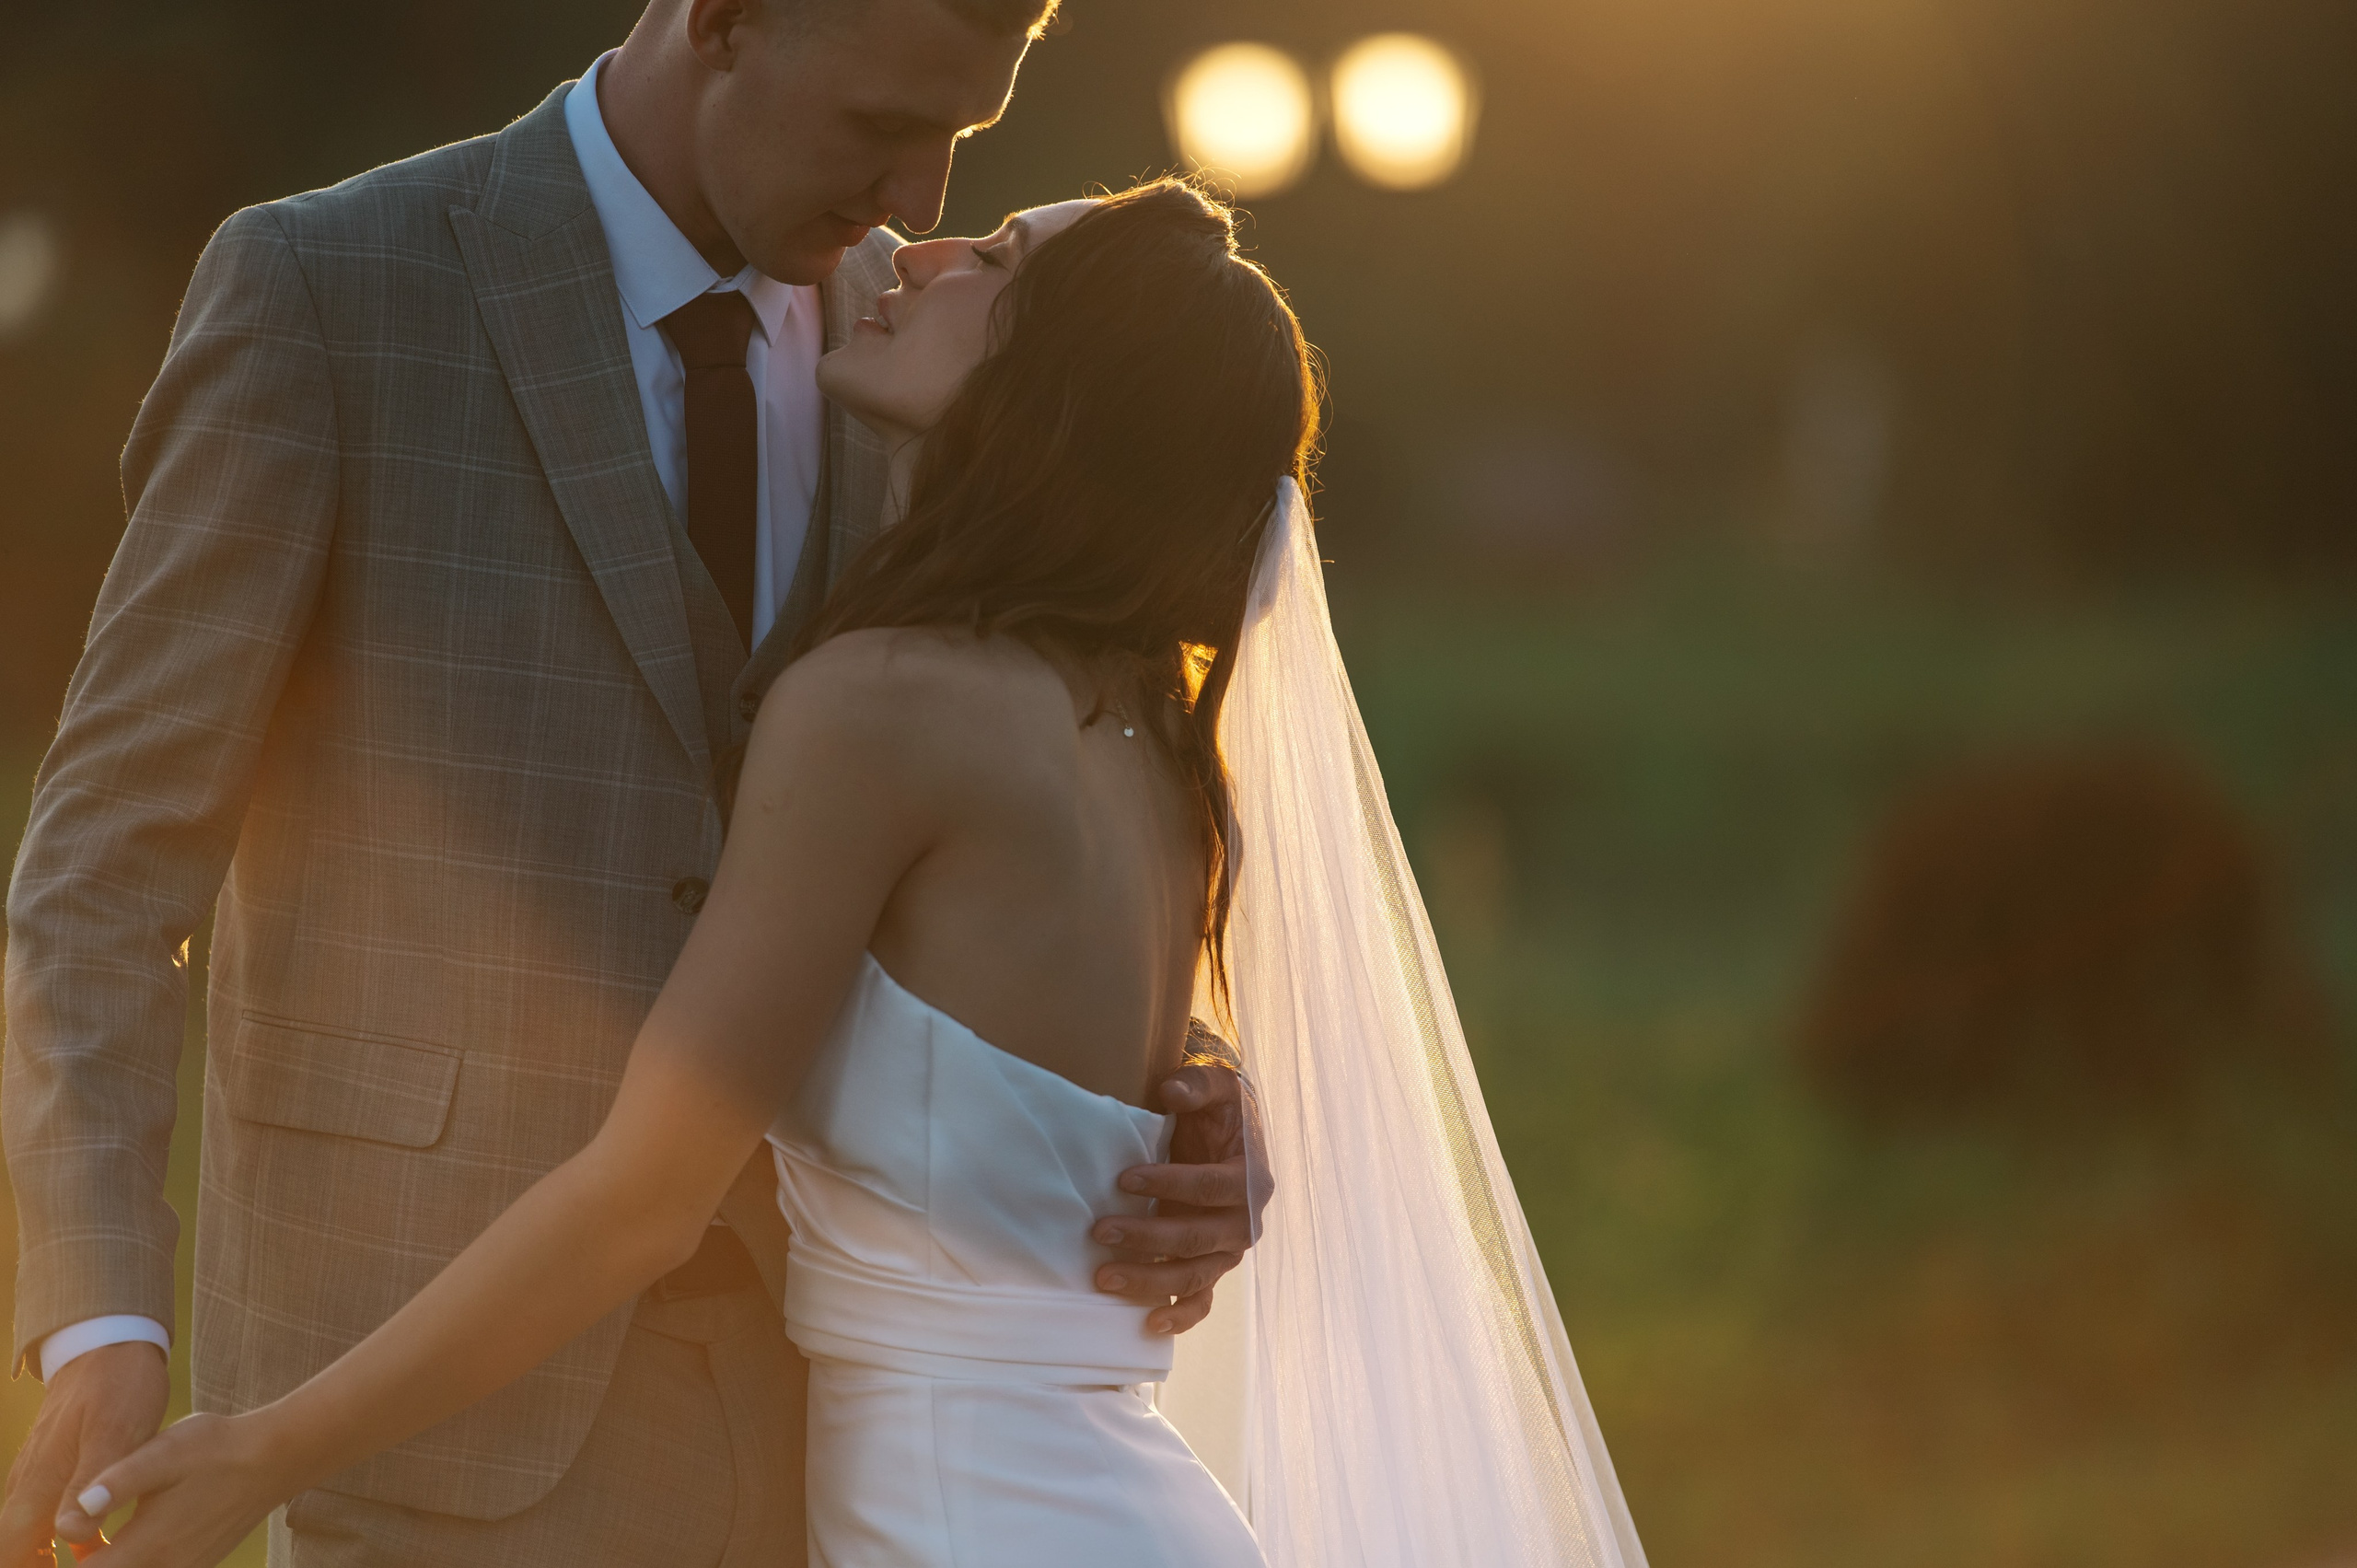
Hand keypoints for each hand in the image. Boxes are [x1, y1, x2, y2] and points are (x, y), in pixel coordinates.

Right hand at [0, 1342, 167, 1567]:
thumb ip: (91, 1483)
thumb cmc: (117, 1386)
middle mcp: (28, 1489)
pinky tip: (97, 1550)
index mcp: (37, 1487)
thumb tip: (67, 1533)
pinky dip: (65, 1542)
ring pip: (29, 1538)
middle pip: (14, 1551)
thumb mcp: (116, 1433)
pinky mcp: (57, 1472)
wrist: (112, 1343)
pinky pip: (49, 1519)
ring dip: (45, 1561)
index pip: (8, 1552)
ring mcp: (39, 1480)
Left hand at [49, 1411, 288, 1567]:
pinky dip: (144, 1559)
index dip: (75, 1557)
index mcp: (147, 1546)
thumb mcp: (163, 1454)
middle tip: (97, 1532)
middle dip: (97, 1560)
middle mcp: (167, 1567)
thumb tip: (77, 1512)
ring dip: (121, 1560)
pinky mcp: (202, 1562)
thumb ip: (117, 1483)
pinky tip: (147, 1532)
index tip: (73, 1538)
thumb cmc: (217, 1449)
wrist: (277, 1457)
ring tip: (118, 1535)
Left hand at [1093, 1043, 1274, 1334]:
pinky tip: (1148, 1325)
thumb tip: (1171, 1091)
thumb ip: (1197, 1084)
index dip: (1169, 1184)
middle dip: (1147, 1239)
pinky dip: (1180, 1316)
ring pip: (1193, 1276)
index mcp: (1250, 1180)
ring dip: (1149, 1280)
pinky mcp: (1213, 1268)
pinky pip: (1202, 1301)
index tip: (1123, 1179)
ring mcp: (1228, 1252)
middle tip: (1099, 1232)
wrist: (1234, 1136)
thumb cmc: (1221, 1111)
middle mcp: (1244, 1222)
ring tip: (1103, 1278)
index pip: (1208, 1188)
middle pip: (1196, 1238)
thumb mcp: (1218, 1085)